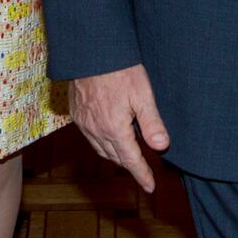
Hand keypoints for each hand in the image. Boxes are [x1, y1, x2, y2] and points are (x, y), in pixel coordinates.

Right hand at [70, 64, 169, 191]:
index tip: (150, 187)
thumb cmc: (119, 69)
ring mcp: (83, 122)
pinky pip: (89, 137)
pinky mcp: (76, 113)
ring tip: (128, 156)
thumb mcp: (142, 93)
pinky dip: (101, 143)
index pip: (131, 160)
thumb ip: (152, 123)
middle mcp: (96, 130)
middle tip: (143, 170)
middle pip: (115, 157)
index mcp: (114, 128)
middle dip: (130, 165)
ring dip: (115, 155)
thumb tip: (162, 147)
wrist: (90, 51)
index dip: (142, 175)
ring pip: (101, 149)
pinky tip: (108, 136)